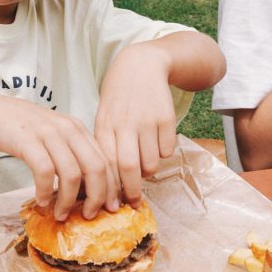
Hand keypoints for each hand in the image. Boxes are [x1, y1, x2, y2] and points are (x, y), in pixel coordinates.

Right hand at [0, 95, 116, 220]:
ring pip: (72, 174)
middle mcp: (68, 129)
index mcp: (77, 128)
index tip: (113, 208)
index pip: (105, 160)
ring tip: (60, 214)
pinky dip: (46, 191)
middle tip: (90, 216)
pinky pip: (45, 172)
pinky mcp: (28, 141)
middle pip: (96, 168)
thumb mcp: (53, 135)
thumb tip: (88, 187)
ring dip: (69, 200)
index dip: (113, 187)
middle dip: (97, 197)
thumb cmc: (21, 128)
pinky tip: (42, 201)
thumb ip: (70, 153)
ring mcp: (48, 134)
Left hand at [94, 44, 176, 207]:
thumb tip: (104, 183)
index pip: (105, 165)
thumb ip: (105, 146)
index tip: (111, 206)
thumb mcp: (104, 117)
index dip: (109, 190)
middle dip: (131, 192)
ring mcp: (146, 121)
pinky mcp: (166, 118)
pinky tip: (156, 143)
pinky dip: (162, 155)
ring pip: (151, 163)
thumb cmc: (118, 98)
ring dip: (148, 171)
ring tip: (144, 164)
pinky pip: (167, 151)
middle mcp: (125, 124)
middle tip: (134, 203)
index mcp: (104, 125)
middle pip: (128, 169)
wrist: (141, 65)